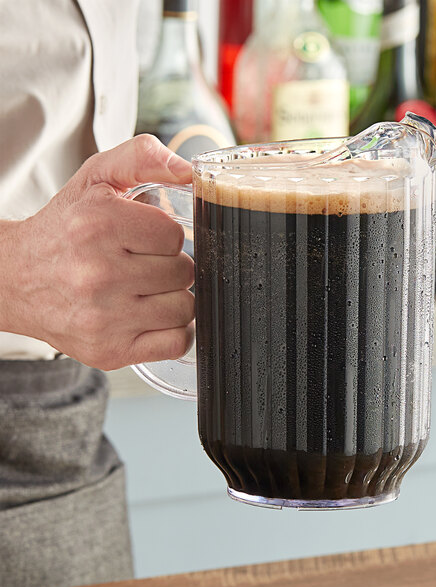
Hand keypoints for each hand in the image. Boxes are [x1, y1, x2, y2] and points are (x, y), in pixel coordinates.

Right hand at [2, 135, 194, 369]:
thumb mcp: (96, 179)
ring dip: (173, 298)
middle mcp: (98, 273)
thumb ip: (142, 156)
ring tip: (145, 291)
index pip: (175, 236)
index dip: (165, 237)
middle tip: (143, 265)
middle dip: (170, 267)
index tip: (144, 240)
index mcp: (98, 224)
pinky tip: (152, 315)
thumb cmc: (64, 229)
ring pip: (185, 308)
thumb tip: (188, 170)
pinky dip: (174, 330)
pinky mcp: (110, 351)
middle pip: (183, 273)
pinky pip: (177, 342)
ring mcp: (104, 317)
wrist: (14, 280)